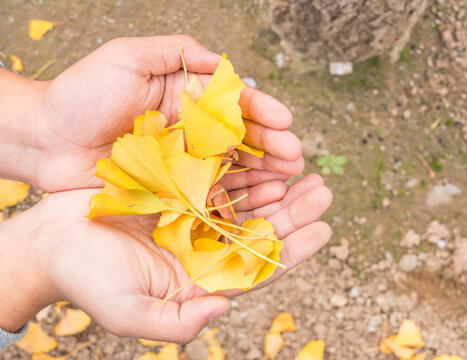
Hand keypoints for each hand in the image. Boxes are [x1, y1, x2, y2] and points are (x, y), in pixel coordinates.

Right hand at [0, 174, 330, 341]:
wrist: (52, 243)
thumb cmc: (88, 281)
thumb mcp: (130, 312)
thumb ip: (178, 321)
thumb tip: (224, 309)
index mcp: (201, 278)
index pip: (257, 266)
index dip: (292, 250)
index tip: (323, 230)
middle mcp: (202, 247)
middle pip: (257, 229)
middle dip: (293, 211)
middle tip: (323, 192)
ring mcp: (190, 216)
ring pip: (243, 200)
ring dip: (273, 186)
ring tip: (303, 169)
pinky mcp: (175, 189)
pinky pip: (216, 177)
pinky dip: (239, 168)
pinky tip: (260, 156)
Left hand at [2, 35, 302, 191]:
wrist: (45, 139)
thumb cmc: (81, 93)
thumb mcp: (125, 57)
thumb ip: (174, 52)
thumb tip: (221, 61)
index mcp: (183, 95)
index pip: (232, 102)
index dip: (261, 110)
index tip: (286, 121)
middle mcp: (189, 128)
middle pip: (240, 137)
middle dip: (271, 146)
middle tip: (296, 157)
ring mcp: (183, 161)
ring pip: (231, 166)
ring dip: (262, 173)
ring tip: (288, 180)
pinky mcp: (172, 188)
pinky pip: (209, 191)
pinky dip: (236, 196)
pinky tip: (258, 200)